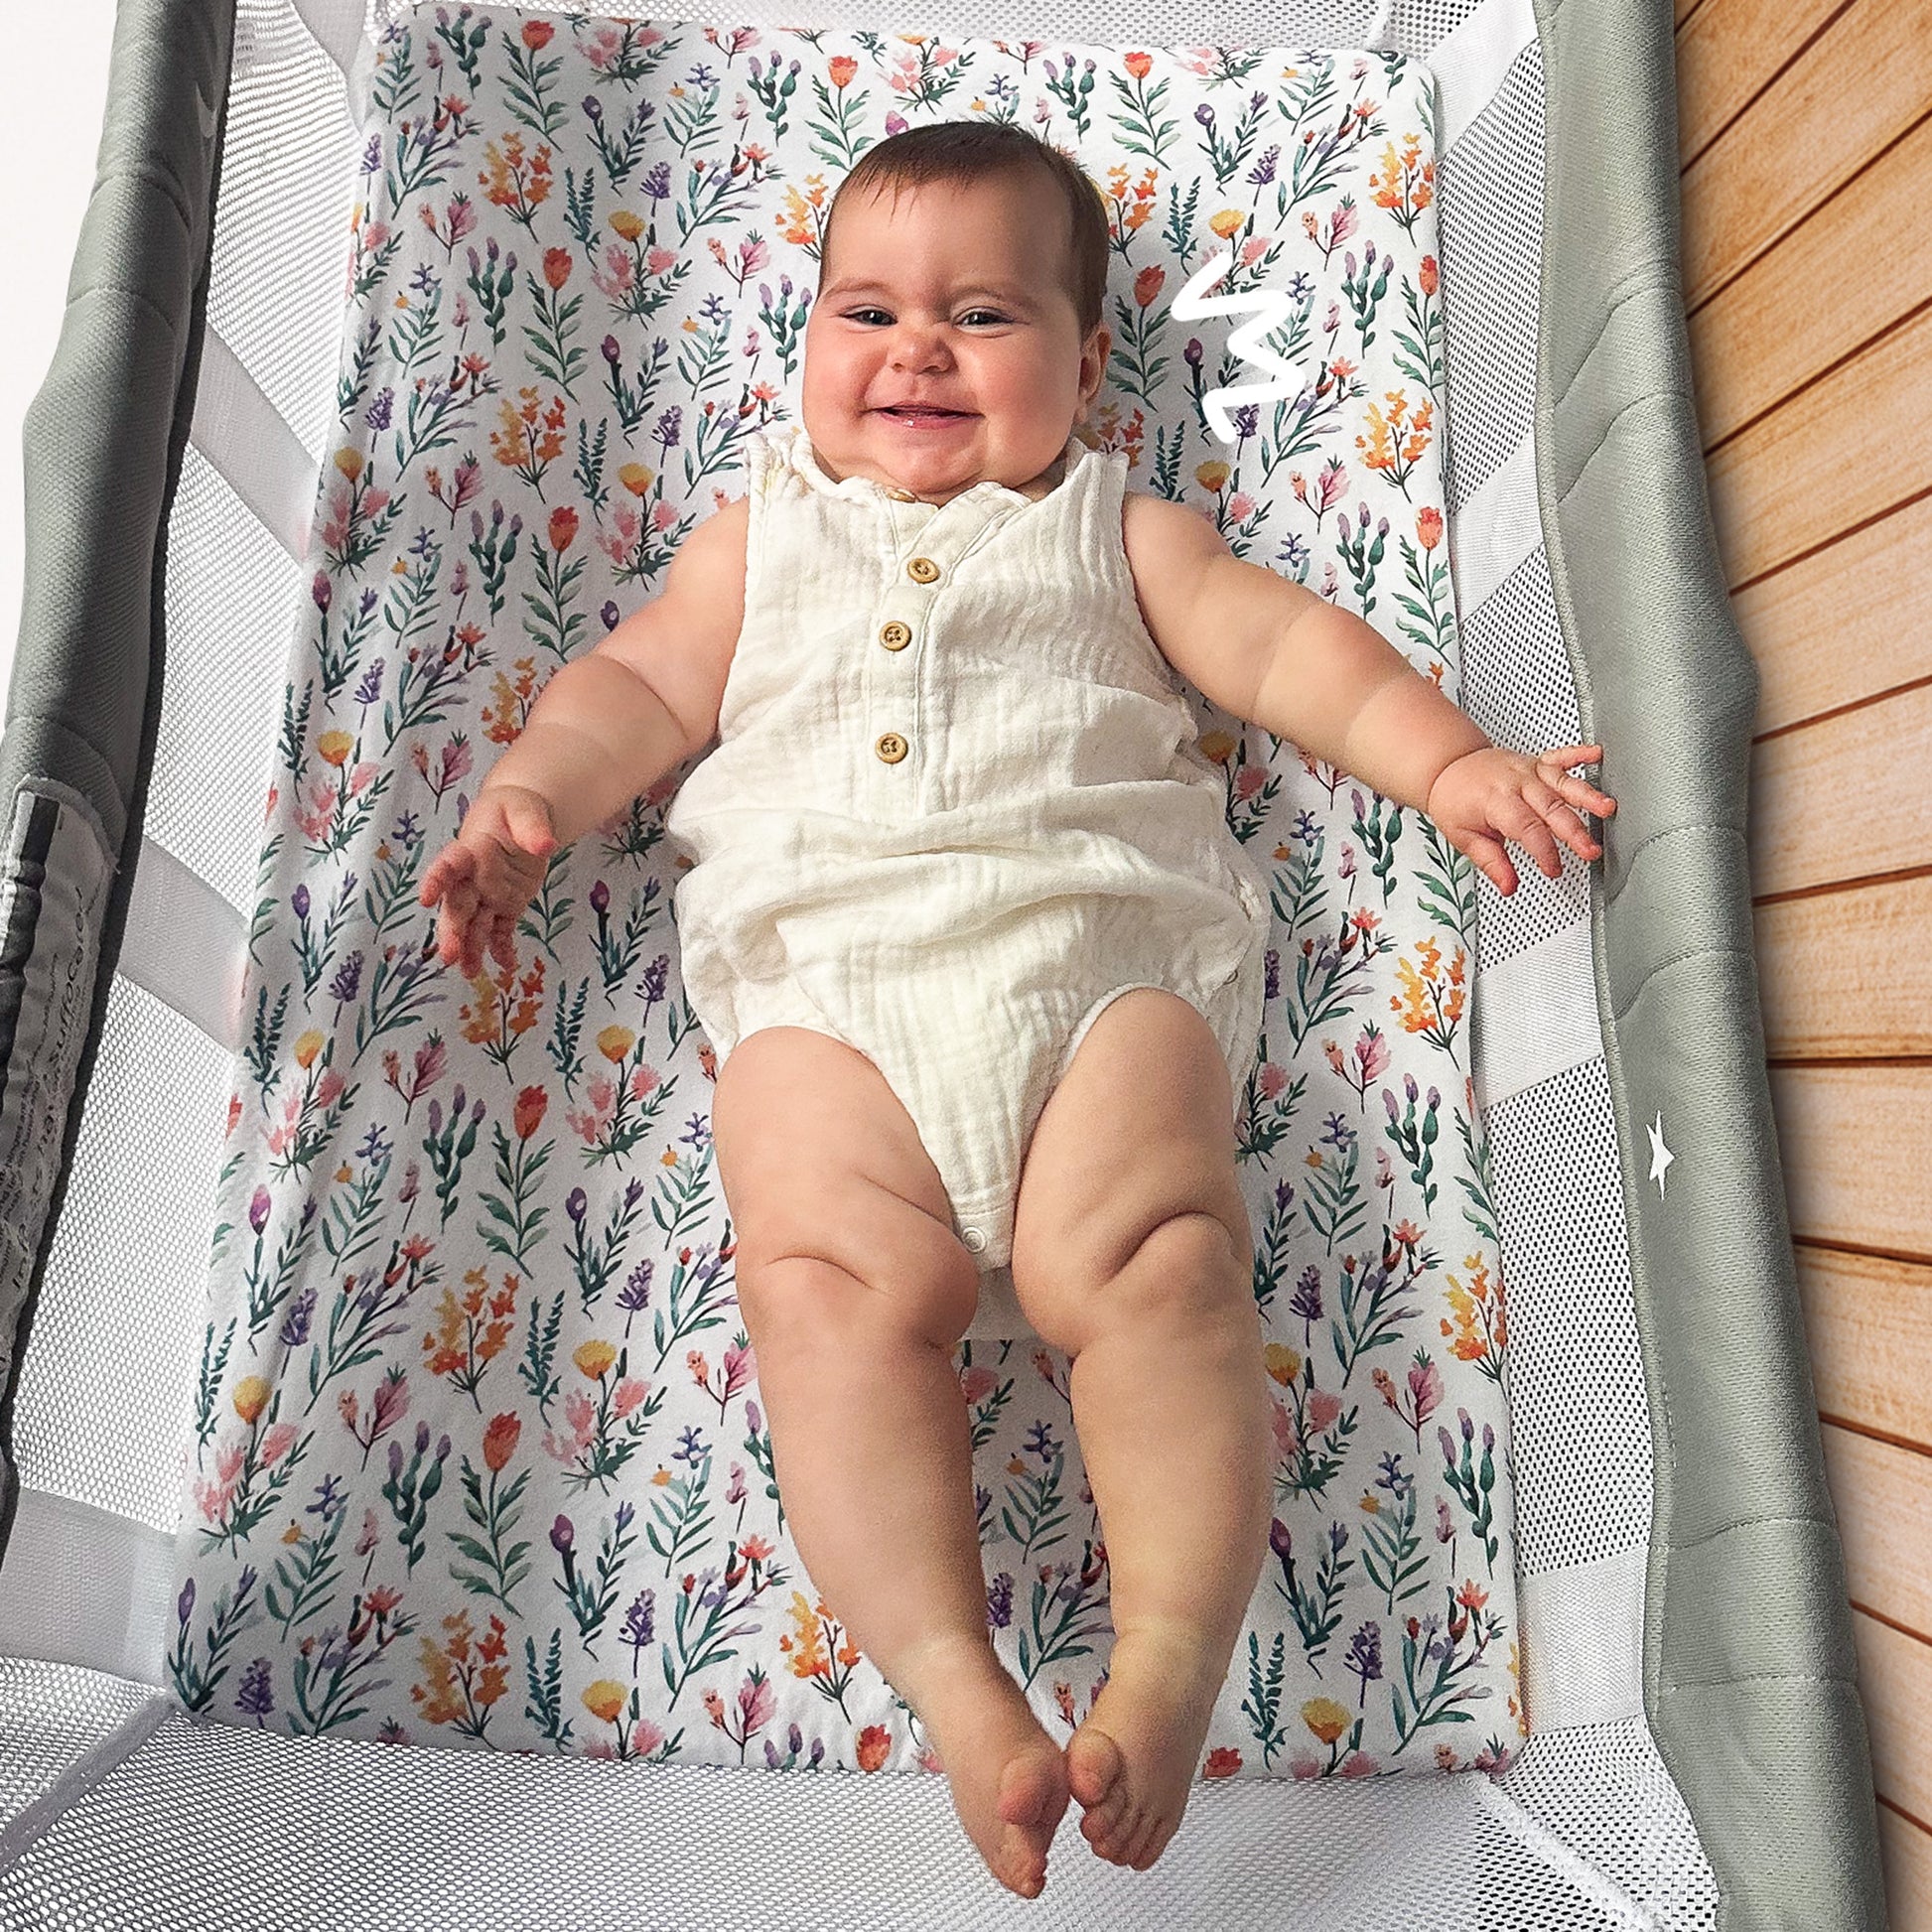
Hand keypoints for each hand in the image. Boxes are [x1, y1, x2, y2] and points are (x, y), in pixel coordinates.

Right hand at [418, 784, 557, 975]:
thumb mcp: (525, 810)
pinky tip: (507, 966)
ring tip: (469, 973)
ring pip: (474, 925)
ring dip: (471, 949)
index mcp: (472, 850)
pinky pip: (500, 931)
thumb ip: (533, 827)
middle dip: (452, 931)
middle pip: (458, 906)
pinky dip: (502, 949)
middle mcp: (474, 877)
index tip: (426, 898)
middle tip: (449, 955)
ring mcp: (488, 895)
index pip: (450, 864)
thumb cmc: (517, 809)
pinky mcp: (506, 906)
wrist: (523, 820)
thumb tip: (545, 845)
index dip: (437, 880)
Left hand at [1424, 742, 1615, 895]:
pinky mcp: (1537, 762)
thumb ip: (1491, 863)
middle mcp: (1516, 783)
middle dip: (1574, 832)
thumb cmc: (1455, 800)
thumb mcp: (1463, 838)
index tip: (1553, 869)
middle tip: (1590, 851)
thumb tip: (1508, 886)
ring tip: (1607, 808)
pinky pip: (1560, 755)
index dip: (1544, 852)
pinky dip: (1579, 753)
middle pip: (1551, 808)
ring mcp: (1529, 770)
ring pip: (1563, 782)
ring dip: (1587, 796)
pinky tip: (1596, 754)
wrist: (1447, 768)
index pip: (1527, 829)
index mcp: (1496, 802)